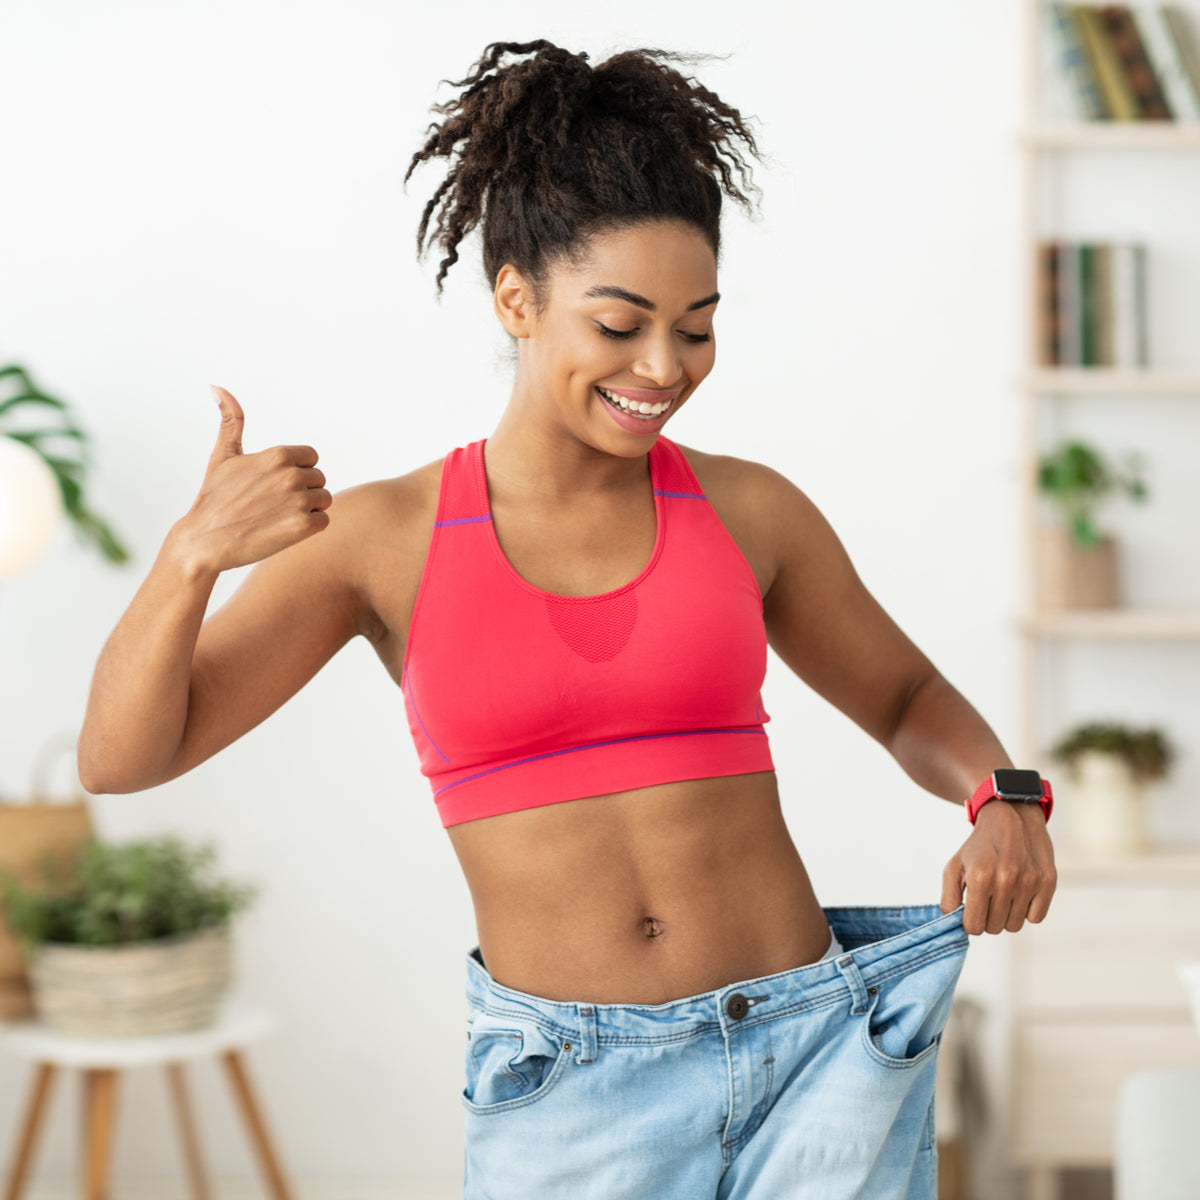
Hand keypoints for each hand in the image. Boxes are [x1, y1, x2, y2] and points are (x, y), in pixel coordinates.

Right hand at [166, 385, 332, 575]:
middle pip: (319, 479)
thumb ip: (230, 420)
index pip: (311, 457)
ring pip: (324, 500)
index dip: (296, 471)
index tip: (273, 484)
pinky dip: (309, 527)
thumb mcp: (223, 455)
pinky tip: (283, 529)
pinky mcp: (303, 527)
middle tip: (273, 504)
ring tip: (277, 516)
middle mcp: (292, 475)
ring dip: (307, 509)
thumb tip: (216, 386)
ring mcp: (299, 501)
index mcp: (279, 455)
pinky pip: (324, 521)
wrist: (204, 542)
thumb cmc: (214, 498)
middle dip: (302, 491)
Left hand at [940, 799, 1056, 934]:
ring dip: (1006, 915)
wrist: (1011, 817)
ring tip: (1003, 893)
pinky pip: (1036, 917)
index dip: (970, 921)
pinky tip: (1020, 893)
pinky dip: (1027, 910)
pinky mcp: (1048, 882)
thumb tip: (952, 923)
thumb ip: (948, 898)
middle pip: (994, 928)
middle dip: (987, 918)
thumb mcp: (954, 866)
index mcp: (980, 877)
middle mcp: (1006, 880)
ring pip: (1015, 926)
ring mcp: (1029, 882)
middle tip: (987, 899)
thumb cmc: (979, 846)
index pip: (974, 926)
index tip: (972, 909)